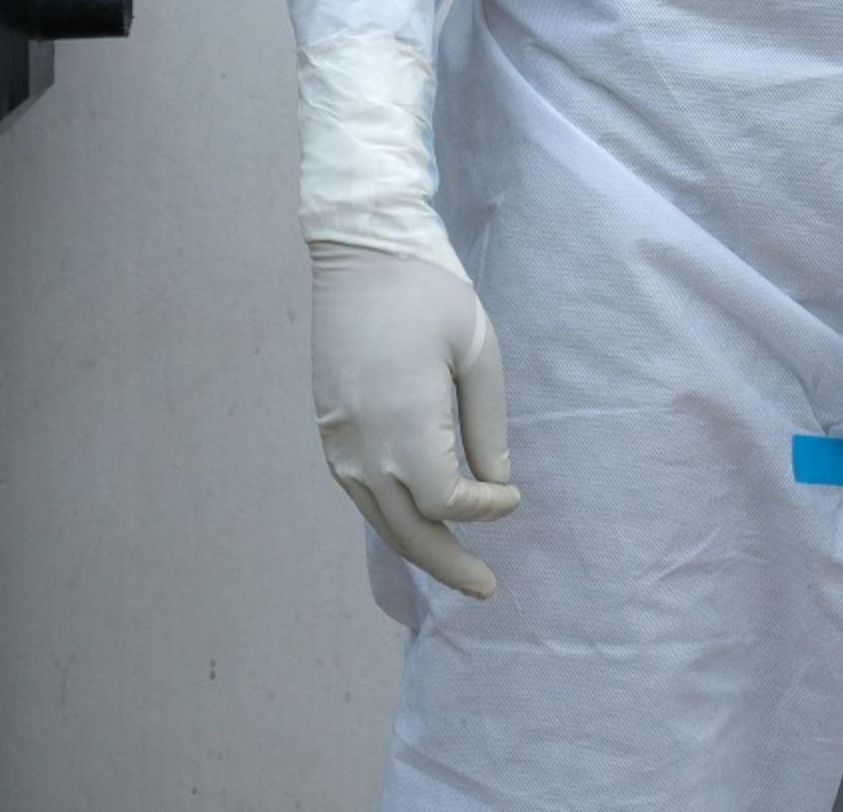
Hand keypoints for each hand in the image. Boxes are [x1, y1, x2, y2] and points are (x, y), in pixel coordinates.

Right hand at [310, 244, 519, 596]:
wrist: (362, 253)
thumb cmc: (429, 293)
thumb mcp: (477, 353)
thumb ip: (487, 427)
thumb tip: (495, 487)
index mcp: (403, 424)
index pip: (446, 503)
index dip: (485, 511)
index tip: (514, 496)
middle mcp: (361, 444)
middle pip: (407, 530)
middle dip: (448, 565)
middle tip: (487, 589)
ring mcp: (337, 441)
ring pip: (378, 519)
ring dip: (418, 547)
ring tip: (457, 567)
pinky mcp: (328, 431)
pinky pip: (360, 493)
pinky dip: (392, 516)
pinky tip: (419, 521)